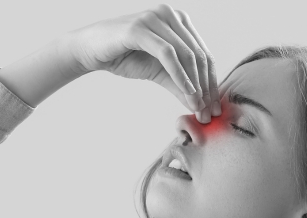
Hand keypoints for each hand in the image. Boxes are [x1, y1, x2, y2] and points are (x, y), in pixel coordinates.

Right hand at [67, 3, 220, 120]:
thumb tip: (200, 106)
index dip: (212, 83)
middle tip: (207, 112)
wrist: (92, 51)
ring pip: (187, 54)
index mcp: (179, 22)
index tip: (214, 108)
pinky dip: (180, 76)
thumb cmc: (126, 57)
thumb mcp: (160, 74)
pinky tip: (186, 93)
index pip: (204, 54)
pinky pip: (168, 54)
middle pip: (199, 55)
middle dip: (206, 87)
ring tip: (197, 107)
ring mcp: (156, 18)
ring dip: (195, 84)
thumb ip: (180, 86)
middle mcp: (171, 15)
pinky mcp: (141, 28)